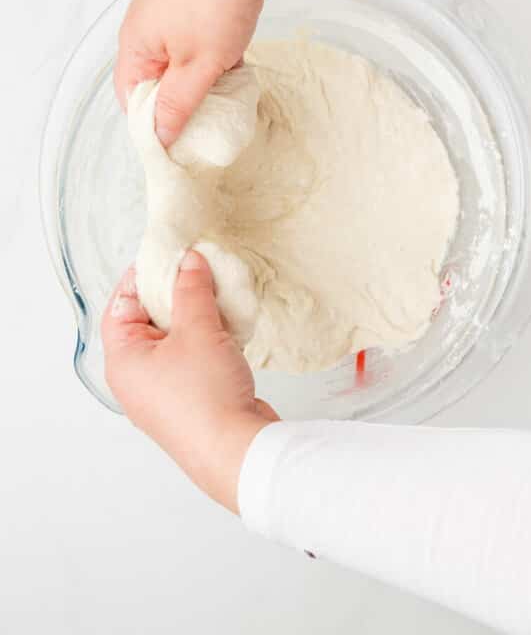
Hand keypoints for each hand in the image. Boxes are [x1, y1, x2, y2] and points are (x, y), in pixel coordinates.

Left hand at [103, 251, 277, 512]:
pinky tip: (230, 324)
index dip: (143, 275)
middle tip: (199, 266)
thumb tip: (188, 260)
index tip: (168, 252)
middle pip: (148, 321)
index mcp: (123, 360)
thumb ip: (191, 288)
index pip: (121, 305)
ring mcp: (163, 391)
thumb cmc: (205, 395)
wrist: (236, 450)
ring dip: (196, 314)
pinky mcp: (190, 399)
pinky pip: (192, 356)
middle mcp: (137, 378)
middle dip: (174, 292)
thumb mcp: (198, 329)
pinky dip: (208, 336)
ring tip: (218, 291)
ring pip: (174, 338)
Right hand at [115, 0, 291, 147]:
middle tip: (209, 120)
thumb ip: (178, 103)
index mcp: (135, 42)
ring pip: (183, 58)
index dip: (153, 123)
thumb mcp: (198, 65)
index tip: (180, 142)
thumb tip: (159, 136)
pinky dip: (217, 54)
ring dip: (204, 76)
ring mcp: (173, 10)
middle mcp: (147, 25)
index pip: (132, 97)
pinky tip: (239, 65)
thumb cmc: (216, 0)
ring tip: (228, 93)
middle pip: (157, 78)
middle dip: (182, 100)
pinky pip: (201, 39)